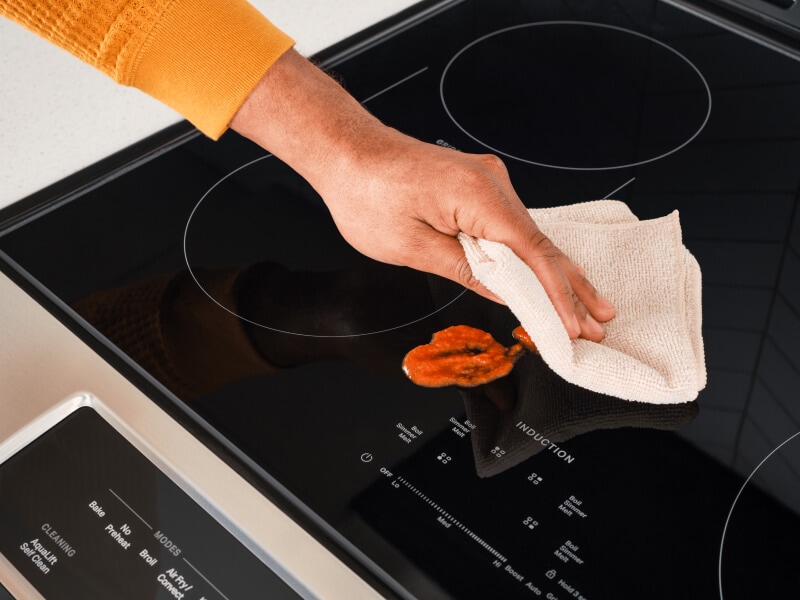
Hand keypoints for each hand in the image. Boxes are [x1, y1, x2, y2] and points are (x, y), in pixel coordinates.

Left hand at [230, 50, 614, 340]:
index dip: (557, 294)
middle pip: (541, 243)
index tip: (577, 324)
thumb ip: (465, 270)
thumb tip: (505, 293)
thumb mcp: (411, 247)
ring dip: (555, 272)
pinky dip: (529, 254)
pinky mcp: (477, 185)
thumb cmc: (366, 193)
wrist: (346, 150)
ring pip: (530, 235)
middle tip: (601, 320)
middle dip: (572, 286)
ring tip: (585, 306)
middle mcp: (492, 182)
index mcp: (478, 195)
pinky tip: (549, 275)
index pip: (532, 253)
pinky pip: (512, 225)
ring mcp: (487, 181)